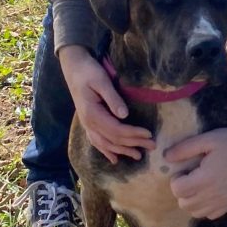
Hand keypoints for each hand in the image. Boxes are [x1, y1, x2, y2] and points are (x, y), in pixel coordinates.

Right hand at [59, 45, 154, 163]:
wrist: (74, 68)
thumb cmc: (89, 71)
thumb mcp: (102, 81)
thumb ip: (113, 98)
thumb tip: (124, 115)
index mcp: (92, 113)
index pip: (116, 129)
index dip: (133, 133)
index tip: (149, 134)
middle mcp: (88, 123)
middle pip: (113, 139)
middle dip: (134, 144)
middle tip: (152, 146)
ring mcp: (87, 124)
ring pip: (105, 144)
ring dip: (122, 151)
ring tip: (138, 156)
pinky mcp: (88, 122)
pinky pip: (97, 141)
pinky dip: (106, 151)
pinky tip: (114, 159)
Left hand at [166, 130, 226, 218]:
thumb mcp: (208, 139)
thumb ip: (186, 148)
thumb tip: (167, 157)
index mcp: (204, 179)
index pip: (178, 190)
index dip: (176, 180)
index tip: (183, 170)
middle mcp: (212, 195)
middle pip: (184, 204)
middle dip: (182, 192)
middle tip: (190, 178)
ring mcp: (222, 202)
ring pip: (195, 213)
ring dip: (191, 201)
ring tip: (198, 186)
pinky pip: (210, 215)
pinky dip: (205, 208)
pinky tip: (209, 194)